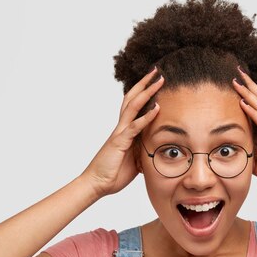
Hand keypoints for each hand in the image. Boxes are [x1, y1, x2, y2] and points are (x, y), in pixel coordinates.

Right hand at [80, 68, 163, 197]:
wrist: (97, 184)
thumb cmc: (113, 173)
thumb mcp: (134, 161)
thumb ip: (142, 151)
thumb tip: (155, 151)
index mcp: (124, 131)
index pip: (134, 106)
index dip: (143, 93)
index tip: (154, 82)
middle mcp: (121, 128)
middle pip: (132, 99)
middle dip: (144, 84)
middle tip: (156, 71)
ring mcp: (119, 133)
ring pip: (133, 106)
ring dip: (147, 92)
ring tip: (158, 80)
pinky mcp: (119, 142)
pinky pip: (135, 127)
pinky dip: (146, 117)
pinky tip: (157, 108)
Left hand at [232, 67, 256, 194]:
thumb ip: (247, 152)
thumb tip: (231, 152)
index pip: (255, 108)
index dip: (247, 95)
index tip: (236, 82)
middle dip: (248, 86)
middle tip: (237, 71)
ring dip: (248, 93)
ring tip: (238, 80)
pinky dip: (252, 111)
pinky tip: (243, 102)